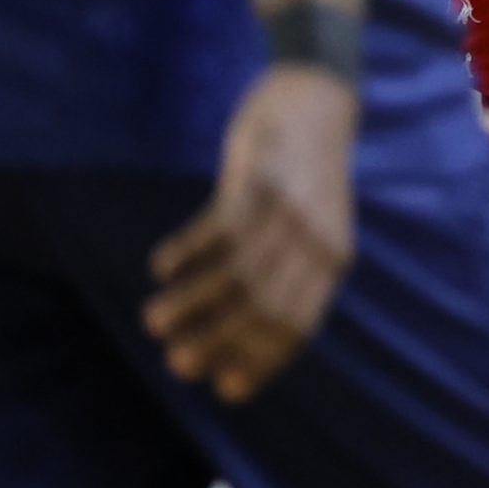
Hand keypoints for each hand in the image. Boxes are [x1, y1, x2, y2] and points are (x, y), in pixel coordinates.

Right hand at [145, 63, 358, 402]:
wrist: (318, 98)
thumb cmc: (306, 174)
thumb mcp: (316, 225)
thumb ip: (292, 272)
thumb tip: (243, 334)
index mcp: (333, 259)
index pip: (298, 326)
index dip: (261, 361)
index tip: (225, 388)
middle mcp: (317, 239)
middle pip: (265, 307)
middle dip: (219, 343)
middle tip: (178, 364)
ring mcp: (290, 209)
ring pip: (237, 274)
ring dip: (191, 304)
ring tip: (155, 322)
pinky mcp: (261, 178)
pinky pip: (219, 229)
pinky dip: (187, 254)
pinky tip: (162, 268)